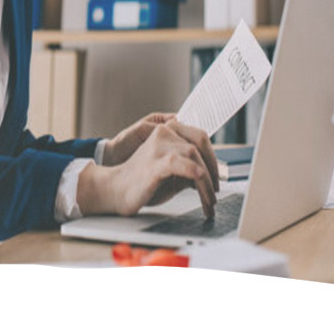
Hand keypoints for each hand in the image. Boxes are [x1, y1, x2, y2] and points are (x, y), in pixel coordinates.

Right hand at [78, 121, 218, 218]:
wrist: (116, 190)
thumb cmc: (142, 182)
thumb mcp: (171, 171)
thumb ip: (188, 167)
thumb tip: (211, 173)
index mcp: (166, 132)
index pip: (199, 136)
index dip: (212, 156)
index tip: (217, 176)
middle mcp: (163, 134)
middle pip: (200, 141)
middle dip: (214, 166)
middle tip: (216, 189)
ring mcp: (158, 148)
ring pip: (194, 155)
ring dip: (207, 181)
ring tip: (209, 200)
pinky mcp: (155, 164)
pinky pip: (181, 164)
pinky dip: (195, 174)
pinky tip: (200, 185)